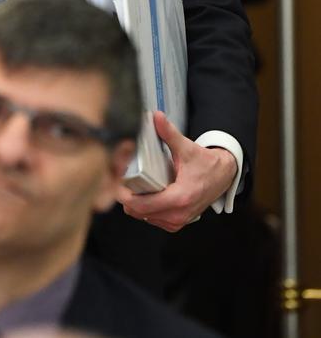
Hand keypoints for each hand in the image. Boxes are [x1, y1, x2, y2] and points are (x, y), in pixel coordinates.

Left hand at [117, 111, 237, 231]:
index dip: (125, 196)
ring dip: (135, 205)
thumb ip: (169, 132)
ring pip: (146, 218)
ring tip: (130, 187)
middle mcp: (179, 213)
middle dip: (127, 199)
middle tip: (120, 181)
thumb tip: (156, 117)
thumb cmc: (206, 165)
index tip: (117, 184)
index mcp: (180, 197)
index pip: (143, 205)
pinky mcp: (178, 222)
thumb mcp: (186, 147)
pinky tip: (143, 195)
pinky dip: (145, 209)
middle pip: (140, 213)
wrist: (222, 176)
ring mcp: (179, 220)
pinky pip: (154, 219)